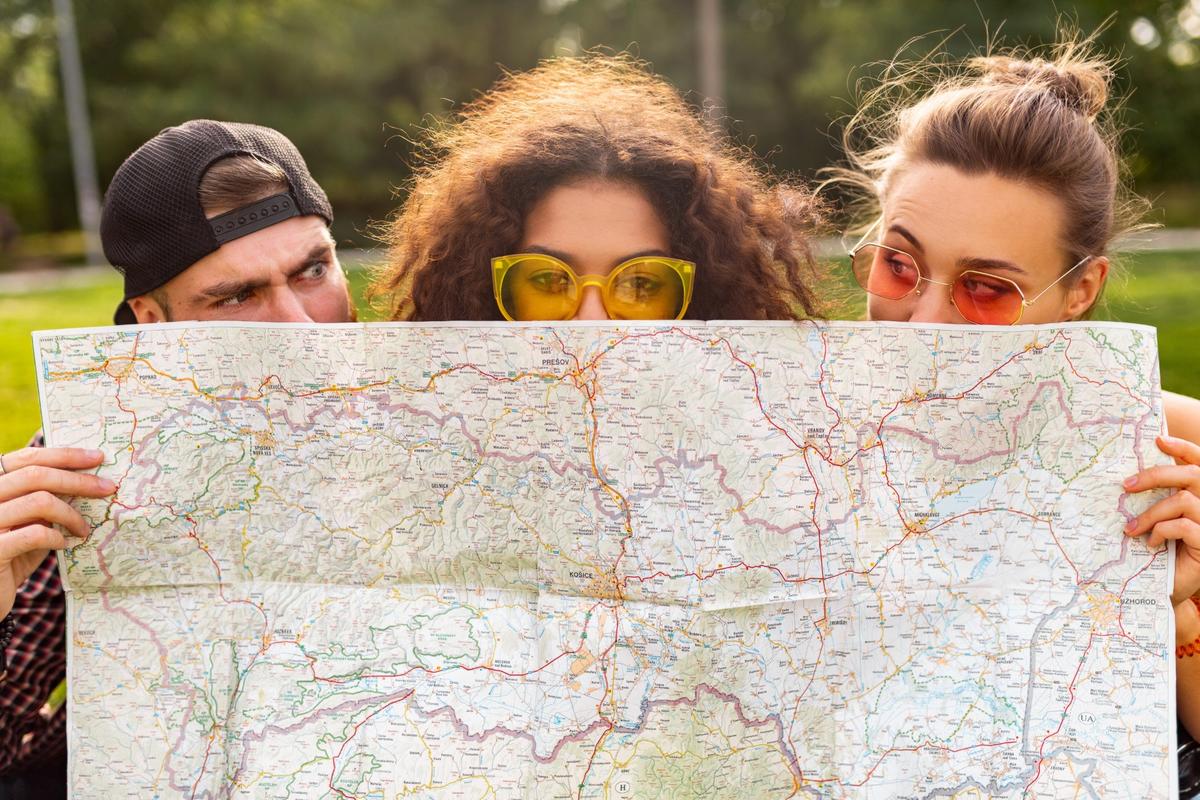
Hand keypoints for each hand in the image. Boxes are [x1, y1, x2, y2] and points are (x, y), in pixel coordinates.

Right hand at [0, 447, 115, 617]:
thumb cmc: (11, 557)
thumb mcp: (29, 525)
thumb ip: (46, 503)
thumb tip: (89, 481)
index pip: (26, 459)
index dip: (63, 455)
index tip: (97, 457)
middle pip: (36, 475)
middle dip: (78, 480)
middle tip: (108, 488)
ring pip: (39, 501)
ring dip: (71, 513)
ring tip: (84, 529)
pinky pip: (34, 534)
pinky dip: (56, 537)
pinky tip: (64, 544)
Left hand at [1122, 435, 1199, 640]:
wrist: (1171, 589)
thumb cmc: (1163, 552)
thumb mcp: (1159, 520)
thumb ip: (1156, 497)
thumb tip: (1128, 475)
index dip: (1183, 448)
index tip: (1157, 439)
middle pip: (1192, 475)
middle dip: (1155, 475)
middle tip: (1125, 486)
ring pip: (1183, 501)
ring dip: (1151, 513)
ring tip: (1130, 529)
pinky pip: (1185, 526)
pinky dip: (1162, 531)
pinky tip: (1150, 544)